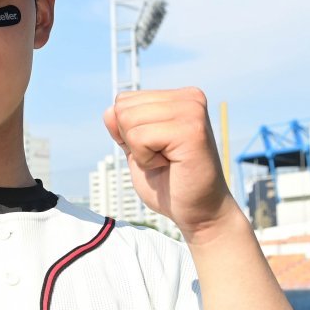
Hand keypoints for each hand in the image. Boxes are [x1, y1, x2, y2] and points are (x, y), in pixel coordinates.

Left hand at [102, 88, 240, 242]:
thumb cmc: (170, 183)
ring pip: (129, 121)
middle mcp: (190, 98)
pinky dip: (146, 159)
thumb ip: (123, 128)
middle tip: (162, 158)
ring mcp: (192, 112)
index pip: (124, 101)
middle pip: (123, 108)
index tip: (156, 149)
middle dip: (132, 140)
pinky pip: (140, 137)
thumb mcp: (138, 149)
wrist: (199, 212)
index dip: (128, 132)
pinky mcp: (191, 131)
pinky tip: (169, 165)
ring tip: (167, 161)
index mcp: (180, 97)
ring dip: (140, 151)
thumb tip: (109, 110)